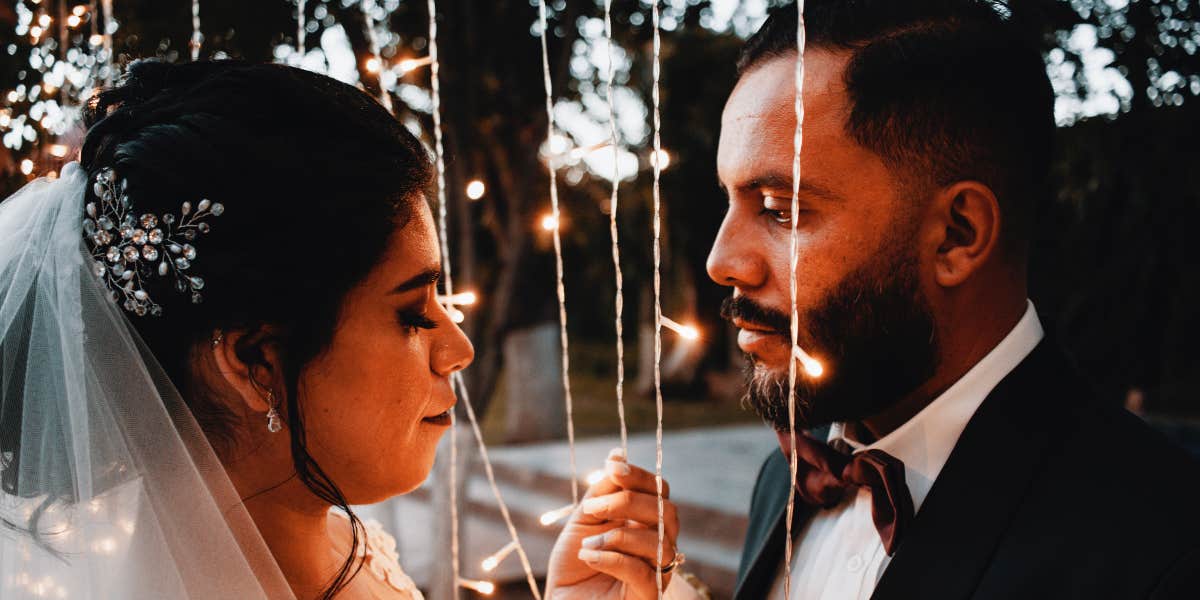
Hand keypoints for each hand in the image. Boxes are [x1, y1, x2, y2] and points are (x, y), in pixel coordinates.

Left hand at [544, 449, 681, 599]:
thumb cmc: (575, 565)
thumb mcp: (584, 521)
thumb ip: (603, 491)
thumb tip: (619, 453)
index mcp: (646, 522)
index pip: (658, 491)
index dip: (638, 476)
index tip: (612, 466)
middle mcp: (658, 545)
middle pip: (667, 512)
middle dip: (629, 502)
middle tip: (592, 509)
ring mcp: (657, 572)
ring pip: (659, 543)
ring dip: (617, 536)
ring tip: (587, 543)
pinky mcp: (649, 596)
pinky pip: (644, 572)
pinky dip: (613, 559)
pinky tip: (589, 555)